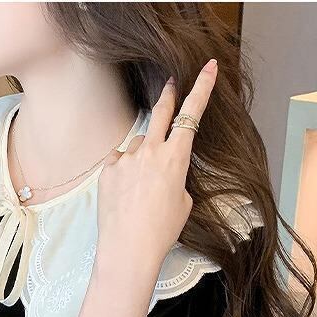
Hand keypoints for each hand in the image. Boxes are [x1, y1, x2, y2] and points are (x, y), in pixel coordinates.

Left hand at [94, 58, 218, 279]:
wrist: (128, 248)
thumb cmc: (161, 230)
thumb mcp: (182, 202)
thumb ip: (175, 176)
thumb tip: (163, 171)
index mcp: (176, 157)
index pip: (192, 115)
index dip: (202, 88)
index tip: (208, 68)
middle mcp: (150, 151)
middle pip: (162, 112)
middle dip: (169, 94)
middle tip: (170, 82)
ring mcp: (127, 158)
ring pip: (138, 145)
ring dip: (141, 156)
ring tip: (140, 188)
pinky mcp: (108, 170)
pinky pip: (119, 161)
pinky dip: (124, 170)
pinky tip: (124, 191)